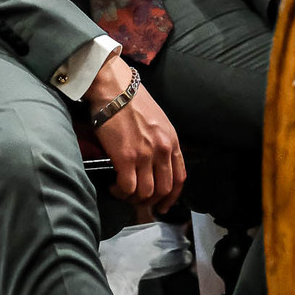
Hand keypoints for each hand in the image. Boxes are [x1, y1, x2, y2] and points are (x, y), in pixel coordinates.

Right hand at [86, 55, 185, 208]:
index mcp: (172, 141)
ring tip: (122, 192)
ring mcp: (146, 155)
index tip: (162, 205)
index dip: (171, 197)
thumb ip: (160, 142)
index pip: (179, 178)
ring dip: (133, 198)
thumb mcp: (157, 122)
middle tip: (138, 202)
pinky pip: (128, 187)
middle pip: (164, 189)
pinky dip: (121, 192)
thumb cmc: (131, 102)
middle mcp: (162, 149)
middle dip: (151, 201)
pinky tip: (114, 186)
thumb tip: (154, 165)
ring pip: (146, 193)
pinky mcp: (126, 157)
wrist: (115, 88)